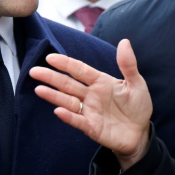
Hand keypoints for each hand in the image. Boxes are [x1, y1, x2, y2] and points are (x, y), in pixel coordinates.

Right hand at [29, 39, 151, 169]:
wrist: (141, 133)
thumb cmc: (137, 106)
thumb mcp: (136, 83)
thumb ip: (128, 65)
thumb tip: (124, 41)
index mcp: (101, 82)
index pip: (80, 70)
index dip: (66, 64)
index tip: (50, 57)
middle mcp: (91, 95)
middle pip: (68, 84)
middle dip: (52, 78)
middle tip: (34, 71)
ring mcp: (90, 111)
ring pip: (68, 101)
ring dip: (54, 96)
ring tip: (39, 89)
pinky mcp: (92, 127)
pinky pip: (78, 121)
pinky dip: (69, 117)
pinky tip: (58, 111)